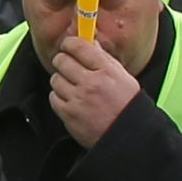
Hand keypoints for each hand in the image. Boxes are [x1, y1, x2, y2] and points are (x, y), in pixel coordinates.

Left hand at [48, 33, 141, 147]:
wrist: (128, 137)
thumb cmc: (127, 106)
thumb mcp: (123, 77)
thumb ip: (104, 59)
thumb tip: (90, 43)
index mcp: (107, 71)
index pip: (79, 46)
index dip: (70, 43)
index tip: (68, 45)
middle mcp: (91, 83)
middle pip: (62, 60)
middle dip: (62, 60)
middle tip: (66, 64)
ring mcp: (78, 99)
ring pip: (56, 79)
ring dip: (61, 80)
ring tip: (72, 85)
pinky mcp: (69, 115)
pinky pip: (54, 97)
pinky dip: (59, 97)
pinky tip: (70, 99)